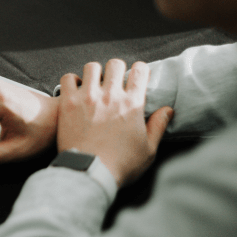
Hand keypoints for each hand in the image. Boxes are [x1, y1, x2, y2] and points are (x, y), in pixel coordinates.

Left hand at [57, 59, 173, 186]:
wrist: (89, 173)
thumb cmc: (120, 165)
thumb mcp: (148, 149)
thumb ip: (158, 126)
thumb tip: (168, 110)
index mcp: (132, 104)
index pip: (140, 71)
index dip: (140, 70)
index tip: (137, 76)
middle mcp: (110, 95)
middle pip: (115, 64)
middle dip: (117, 70)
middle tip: (115, 81)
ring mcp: (87, 97)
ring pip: (92, 67)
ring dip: (95, 73)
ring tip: (95, 83)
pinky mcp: (68, 103)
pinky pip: (68, 78)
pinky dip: (72, 80)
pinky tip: (76, 89)